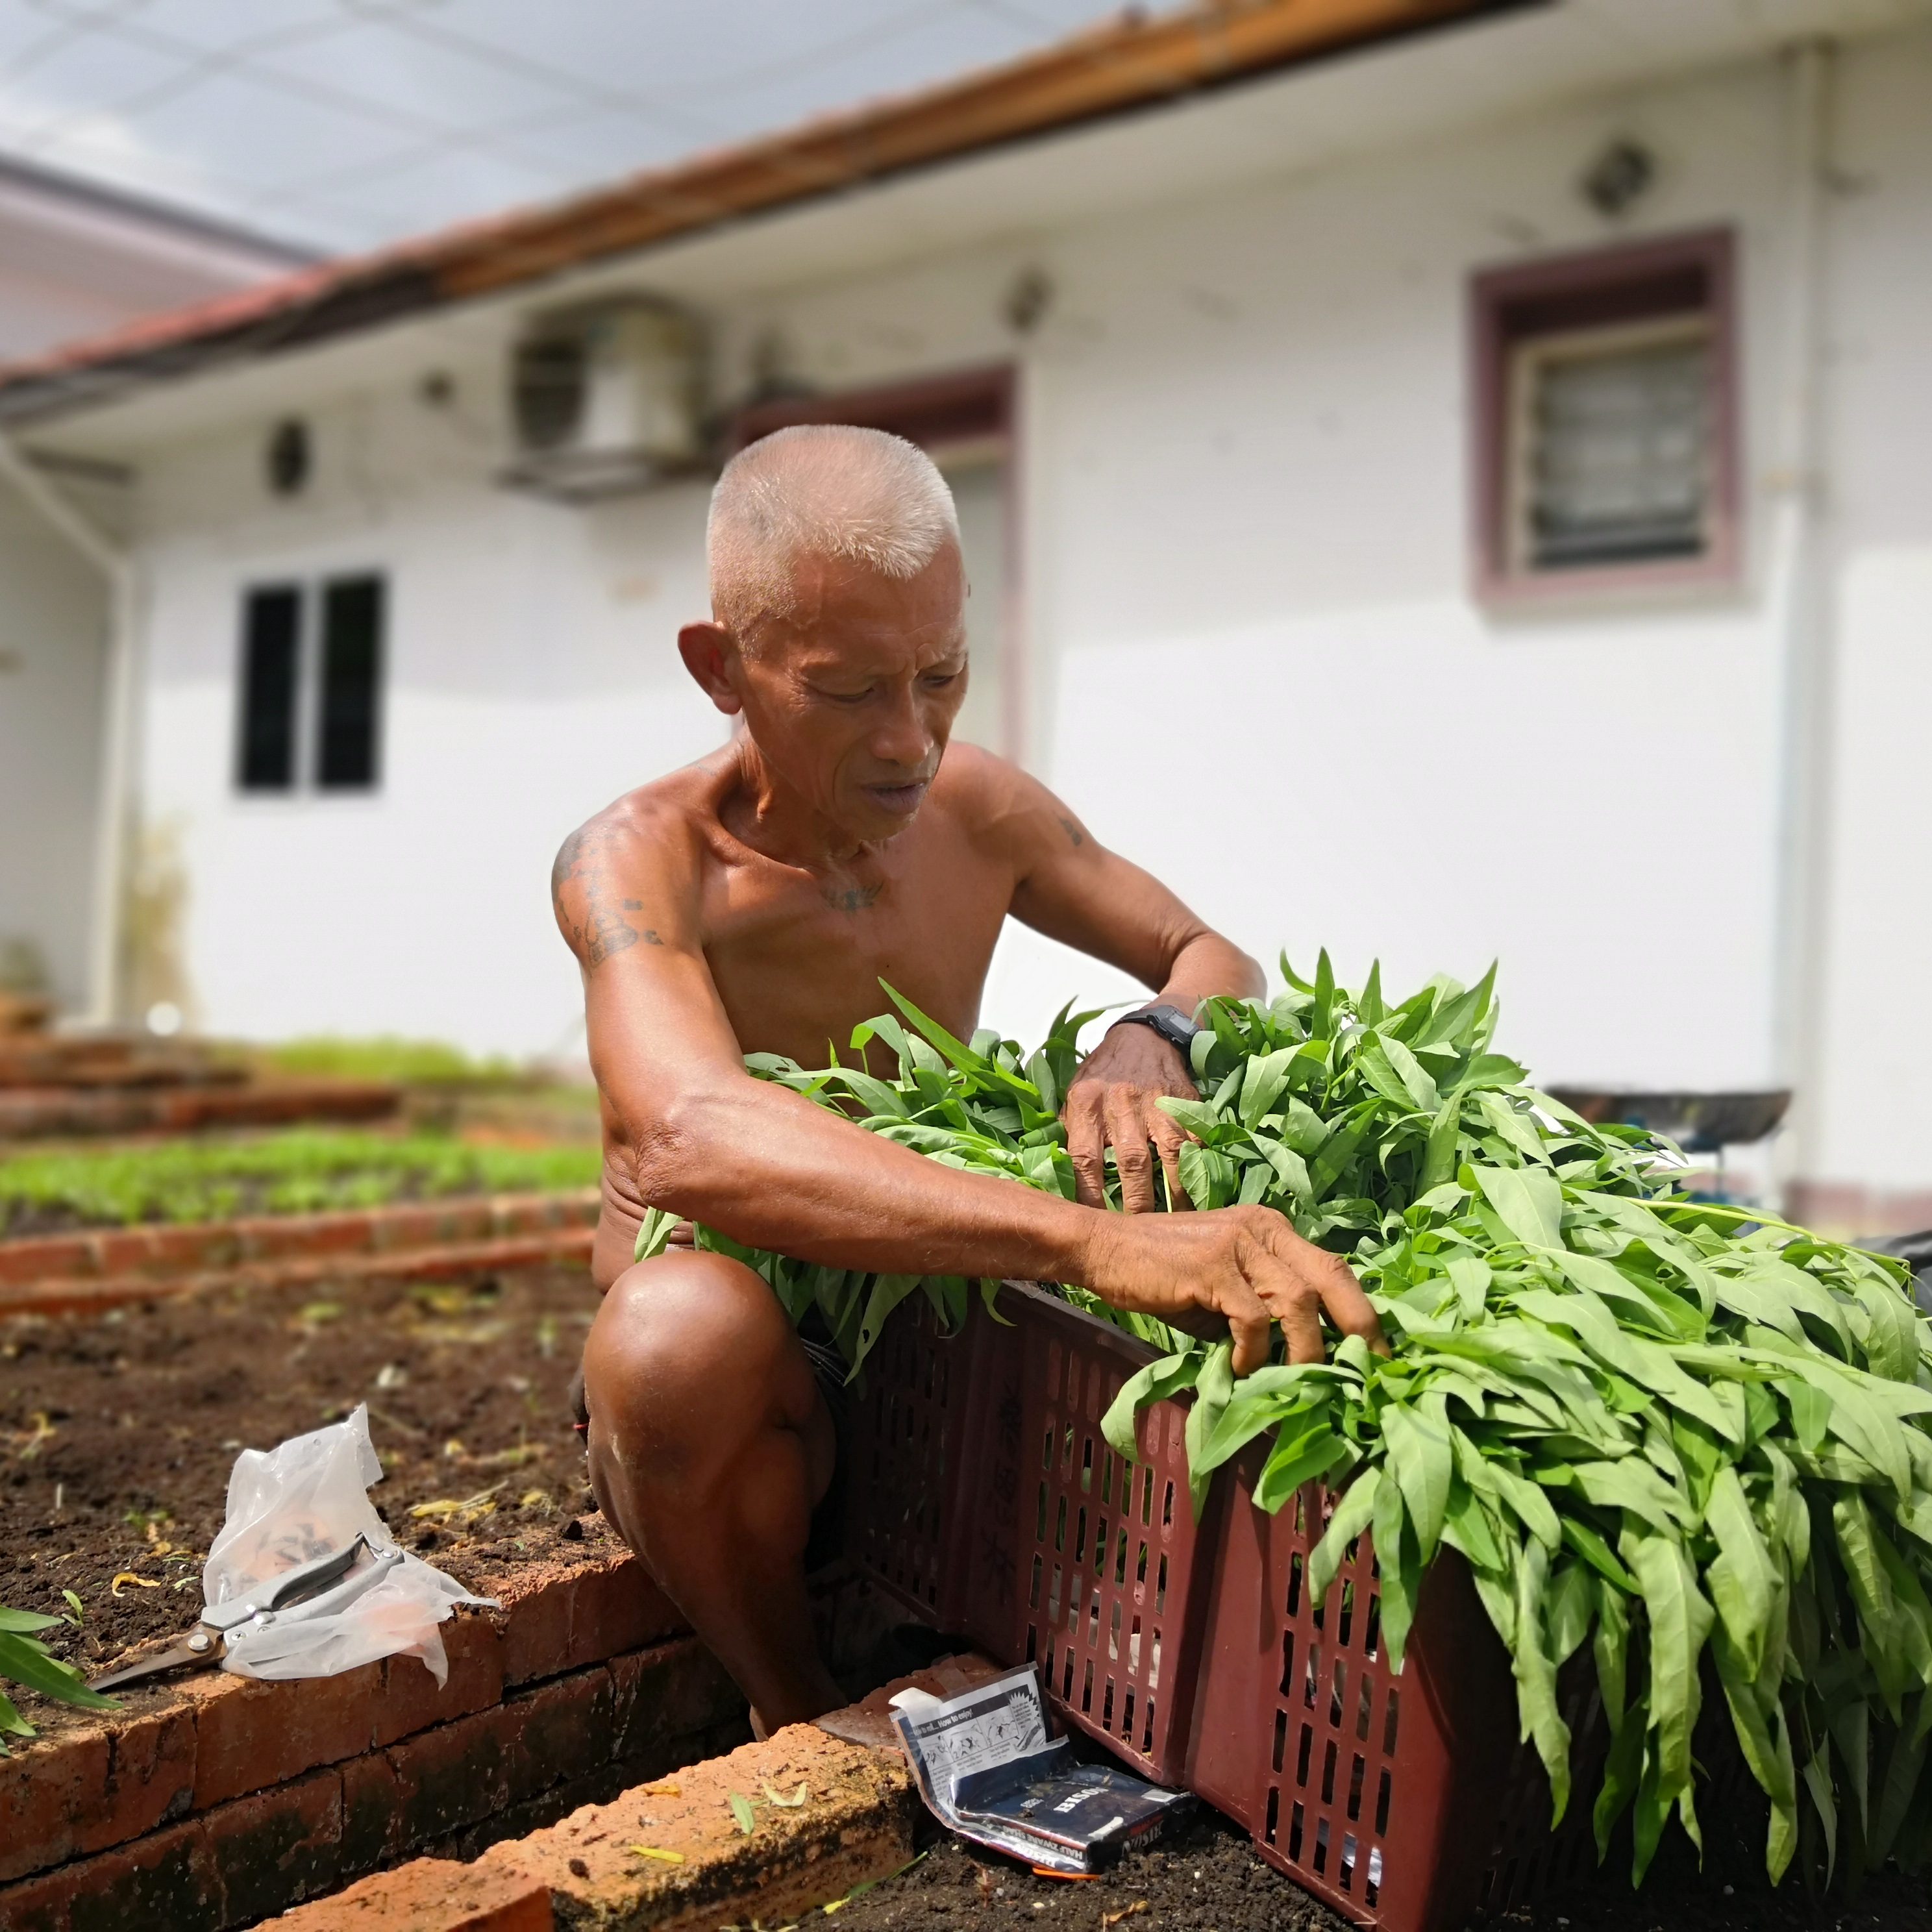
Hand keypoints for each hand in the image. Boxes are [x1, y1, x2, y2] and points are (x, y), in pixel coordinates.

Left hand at [1063, 1019, 1198, 1213]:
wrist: (1145, 1035)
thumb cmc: (1104, 1071)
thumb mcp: (1075, 1091)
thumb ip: (1069, 1128)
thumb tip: (1057, 1172)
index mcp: (1087, 1101)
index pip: (1085, 1156)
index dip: (1089, 1194)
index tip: (1092, 1224)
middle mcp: (1121, 1101)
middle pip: (1130, 1160)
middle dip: (1135, 1202)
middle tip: (1136, 1234)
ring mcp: (1157, 1102)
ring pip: (1168, 1153)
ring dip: (1172, 1193)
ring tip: (1173, 1224)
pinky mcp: (1185, 1103)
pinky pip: (1193, 1141)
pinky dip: (1196, 1170)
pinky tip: (1197, 1196)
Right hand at [1081, 1204, 1386, 1374]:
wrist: (1106, 1249)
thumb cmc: (1164, 1275)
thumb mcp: (1224, 1288)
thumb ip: (1263, 1312)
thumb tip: (1301, 1360)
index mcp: (1274, 1231)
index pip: (1335, 1268)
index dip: (1362, 1312)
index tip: (1378, 1355)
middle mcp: (1264, 1229)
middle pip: (1333, 1275)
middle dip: (1360, 1327)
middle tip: (1368, 1372)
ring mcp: (1239, 1244)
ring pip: (1299, 1299)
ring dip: (1305, 1348)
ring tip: (1297, 1380)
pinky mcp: (1212, 1265)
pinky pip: (1251, 1316)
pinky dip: (1252, 1350)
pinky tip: (1238, 1368)